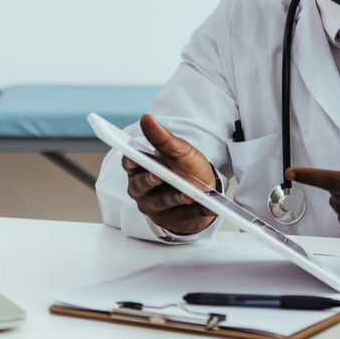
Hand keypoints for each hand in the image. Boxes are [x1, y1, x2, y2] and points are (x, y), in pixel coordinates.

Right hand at [122, 114, 218, 235]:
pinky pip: (186, 215)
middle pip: (142, 185)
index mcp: (139, 169)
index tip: (133, 158)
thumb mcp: (177, 150)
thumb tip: (146, 118)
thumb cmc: (185, 167)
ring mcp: (154, 207)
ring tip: (188, 195)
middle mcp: (141, 189)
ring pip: (162, 202)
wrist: (203, 190)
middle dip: (150, 180)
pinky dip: (199, 211)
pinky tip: (210, 207)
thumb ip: (162, 138)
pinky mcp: (172, 220)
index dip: (130, 162)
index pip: (129, 164)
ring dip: (175, 198)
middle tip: (158, 176)